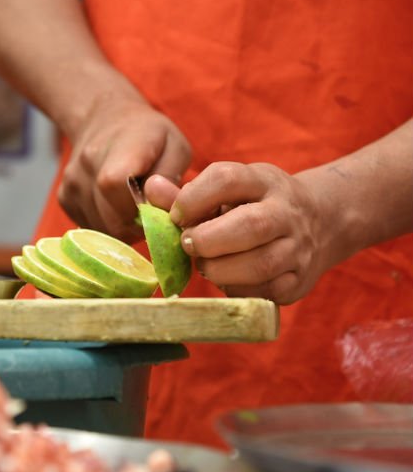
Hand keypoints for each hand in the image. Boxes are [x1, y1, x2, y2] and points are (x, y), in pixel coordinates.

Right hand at [58, 96, 190, 241]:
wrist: (104, 120)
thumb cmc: (147, 135)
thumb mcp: (174, 147)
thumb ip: (170, 179)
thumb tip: (159, 209)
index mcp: (116, 152)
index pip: (117, 189)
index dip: (140, 210)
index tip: (154, 207)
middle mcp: (85, 168)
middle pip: (111, 221)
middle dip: (135, 226)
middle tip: (147, 211)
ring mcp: (70, 185)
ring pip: (101, 230)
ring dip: (120, 226)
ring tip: (131, 204)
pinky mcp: (64, 199)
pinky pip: (89, 226)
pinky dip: (105, 223)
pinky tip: (113, 204)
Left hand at [165, 162, 331, 304]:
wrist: (319, 222)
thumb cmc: (254, 205)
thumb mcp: (228, 190)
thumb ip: (187, 194)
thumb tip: (152, 187)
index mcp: (263, 181)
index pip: (227, 179)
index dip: (193, 198)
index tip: (176, 216)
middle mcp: (286, 211)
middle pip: (250, 226)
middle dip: (208, 240)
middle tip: (188, 244)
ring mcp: (298, 247)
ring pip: (260, 264)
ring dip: (220, 269)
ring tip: (205, 265)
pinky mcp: (299, 280)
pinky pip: (266, 292)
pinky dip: (238, 289)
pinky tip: (227, 279)